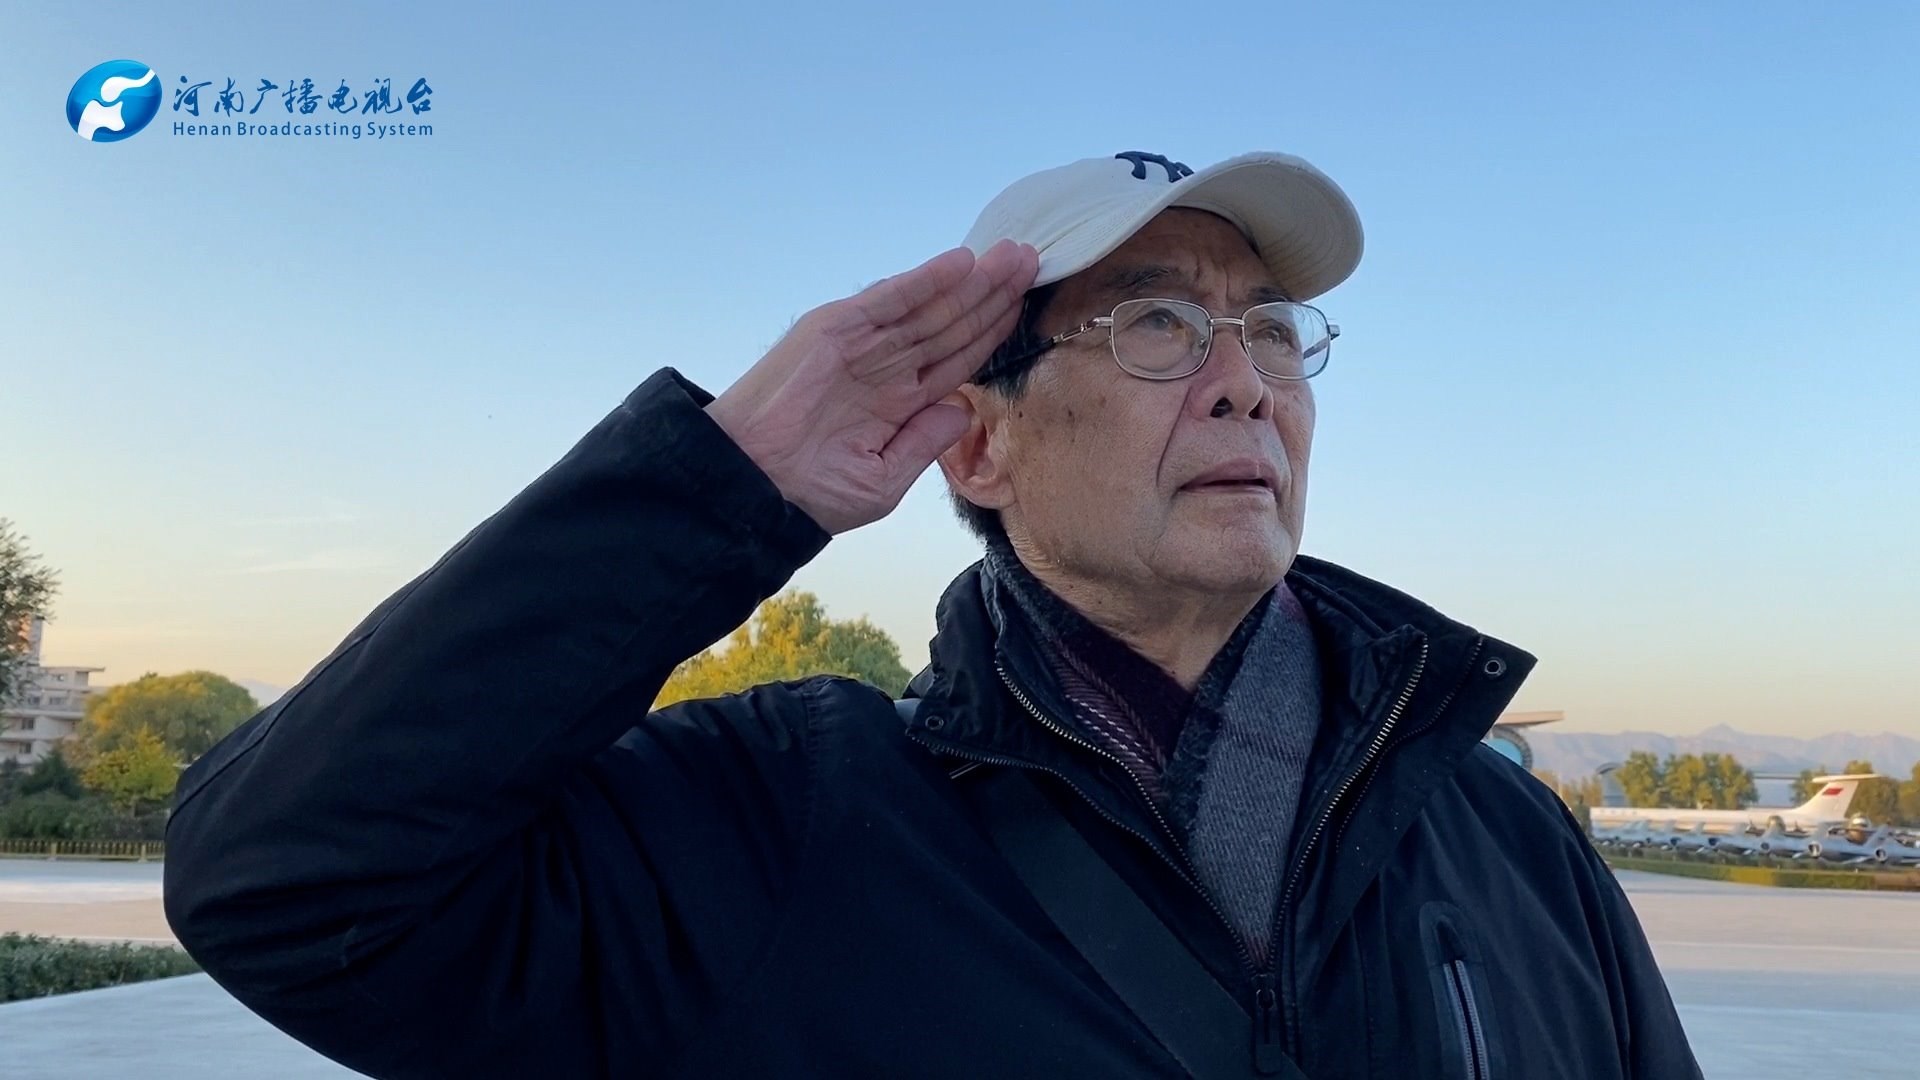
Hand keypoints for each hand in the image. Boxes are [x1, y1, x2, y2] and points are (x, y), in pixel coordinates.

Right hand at [705, 239, 1038, 534]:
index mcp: (898, 401)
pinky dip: (925, 280)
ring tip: (1014, 257)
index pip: (958, 358)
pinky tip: (962, 264)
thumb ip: (925, 442)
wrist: (752, 487)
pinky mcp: (836, 329)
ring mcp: (861, 344)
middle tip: (1032, 262)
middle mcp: (885, 366)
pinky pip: (889, 300)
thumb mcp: (883, 479)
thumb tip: (965, 406)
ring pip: (929, 307)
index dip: (993, 332)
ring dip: (972, 281)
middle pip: (952, 324)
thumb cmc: (809, 491)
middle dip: (993, 295)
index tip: (1029, 309)